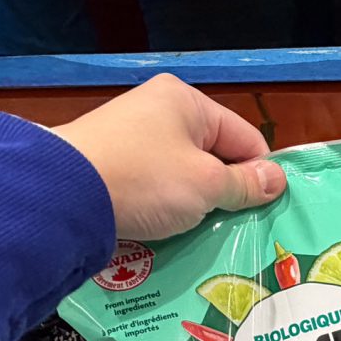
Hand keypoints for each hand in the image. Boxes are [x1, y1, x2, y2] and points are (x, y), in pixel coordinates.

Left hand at [53, 74, 286, 240]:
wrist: (62, 196)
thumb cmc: (146, 180)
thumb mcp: (207, 184)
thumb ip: (246, 184)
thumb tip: (278, 180)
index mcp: (187, 103)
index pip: (245, 138)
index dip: (260, 175)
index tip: (265, 210)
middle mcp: (159, 113)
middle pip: (215, 159)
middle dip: (227, 195)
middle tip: (238, 229)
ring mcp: (132, 140)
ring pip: (185, 179)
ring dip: (198, 208)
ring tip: (205, 237)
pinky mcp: (112, 168)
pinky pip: (156, 190)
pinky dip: (168, 212)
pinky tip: (172, 235)